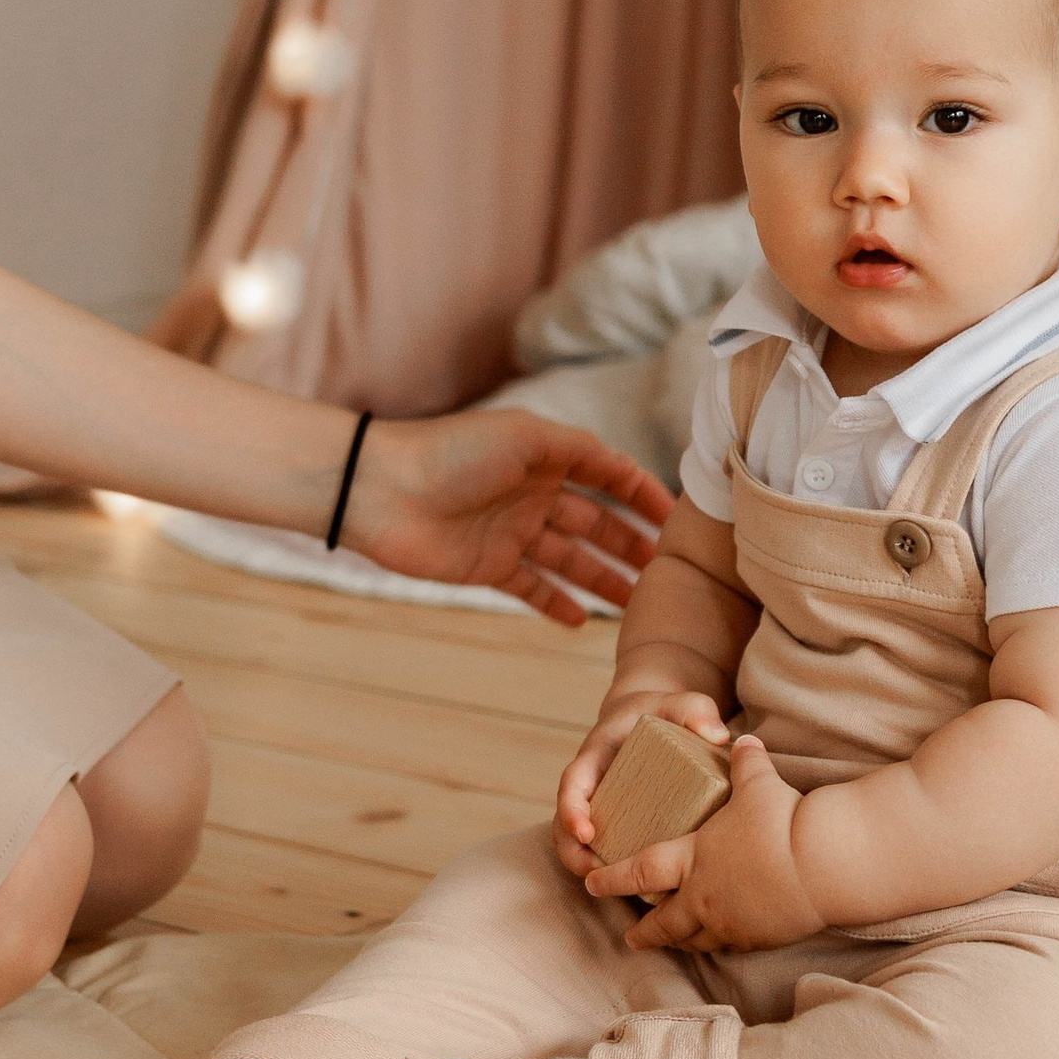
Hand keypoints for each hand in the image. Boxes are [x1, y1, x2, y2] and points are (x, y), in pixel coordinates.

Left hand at [346, 413, 669, 626]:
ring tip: (639, 605)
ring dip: (604, 581)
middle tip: (669, 573)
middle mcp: (533, 495)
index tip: (677, 521)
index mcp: (545, 457)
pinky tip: (583, 620)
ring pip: (571, 560)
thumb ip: (579, 450)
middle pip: (595, 524)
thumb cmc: (451, 454)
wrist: (381, 492)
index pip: (607, 477)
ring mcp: (512, 533)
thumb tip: (624, 465)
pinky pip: (533, 588)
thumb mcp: (525, 437)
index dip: (642, 495)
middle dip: (631, 546)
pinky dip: (557, 603)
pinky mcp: (489, 567)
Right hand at [553, 688, 731, 877]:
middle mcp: (593, 786)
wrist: (654, 718)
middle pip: (566, 823)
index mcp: (596, 756)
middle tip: (594, 873)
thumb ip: (697, 710)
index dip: (572, 809)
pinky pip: (607, 850)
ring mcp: (603, 808)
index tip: (585, 832)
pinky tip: (639, 889)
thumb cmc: (663, 711)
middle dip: (573, 851)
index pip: (573, 783)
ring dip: (588, 867)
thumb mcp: (680, 702)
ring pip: (580, 843)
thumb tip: (718, 735)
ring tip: (614, 888)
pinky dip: (613, 870)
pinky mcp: (619, 824)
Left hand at [587, 735, 828, 956]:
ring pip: (694, 939)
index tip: (592, 883)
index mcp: (691, 858)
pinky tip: (721, 939)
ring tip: (672, 943)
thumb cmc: (783, 822)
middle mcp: (702, 896)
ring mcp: (729, 922)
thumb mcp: (758, 783)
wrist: (823, 864)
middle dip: (644, 930)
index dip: (613, 878)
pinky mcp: (758, 938)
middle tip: (630, 937)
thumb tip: (741, 741)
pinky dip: (719, 942)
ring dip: (679, 941)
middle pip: (663, 922)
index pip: (640, 871)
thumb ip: (745, 763)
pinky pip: (730, 945)